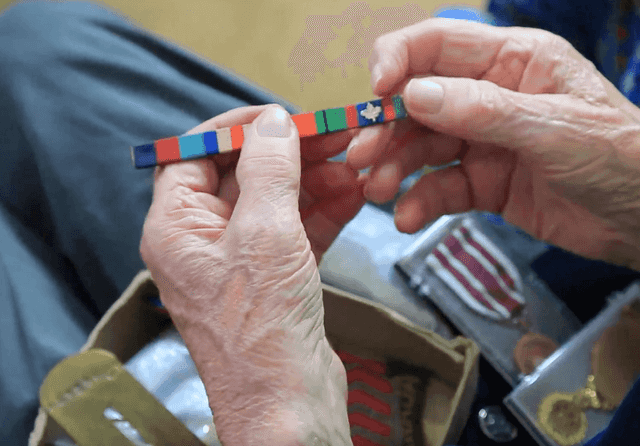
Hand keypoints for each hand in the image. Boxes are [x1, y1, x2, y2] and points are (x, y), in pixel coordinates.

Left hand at [140, 105, 361, 445]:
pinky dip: (324, 211)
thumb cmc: (263, 331)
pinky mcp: (275, 282)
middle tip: (333, 135)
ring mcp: (241, 264)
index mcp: (176, 230)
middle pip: (242, 177)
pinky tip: (355, 195)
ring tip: (355, 164)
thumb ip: (269, 170)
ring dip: (314, 181)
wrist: (289, 404)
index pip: (194, 157)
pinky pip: (297, 231)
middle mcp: (203, 244)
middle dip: (289, 155)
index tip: (277, 115)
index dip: (236, 131)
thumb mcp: (266, 234)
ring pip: (276, 203)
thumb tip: (273, 122)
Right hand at [348, 19, 639, 297]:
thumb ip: (483, 110)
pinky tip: (407, 216)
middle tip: (363, 155)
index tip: (375, 92)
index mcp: (516, 60)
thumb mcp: (555, 128)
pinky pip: (442, 187)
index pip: (440, 44)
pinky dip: (420, 200)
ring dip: (397, 166)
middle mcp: (494, 95)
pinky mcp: (488, 184)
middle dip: (388, 126)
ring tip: (378, 190)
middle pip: (421, 100)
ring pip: (425, 146)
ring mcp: (488, 142)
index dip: (400, 61)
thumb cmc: (623, 157)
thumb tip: (414, 93)